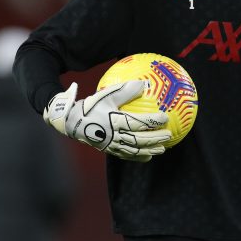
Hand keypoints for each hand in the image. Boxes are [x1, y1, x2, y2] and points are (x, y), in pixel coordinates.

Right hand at [43, 81, 170, 161]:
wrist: (71, 122)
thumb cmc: (90, 106)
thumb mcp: (106, 95)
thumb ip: (125, 90)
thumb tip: (143, 83)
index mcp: (115, 120)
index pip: (138, 121)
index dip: (152, 120)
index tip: (165, 117)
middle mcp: (114, 135)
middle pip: (139, 139)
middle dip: (155, 138)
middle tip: (169, 135)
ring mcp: (111, 145)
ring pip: (134, 150)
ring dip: (150, 150)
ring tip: (162, 148)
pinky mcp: (109, 150)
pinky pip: (126, 155)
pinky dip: (138, 157)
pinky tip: (148, 157)